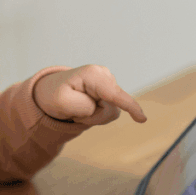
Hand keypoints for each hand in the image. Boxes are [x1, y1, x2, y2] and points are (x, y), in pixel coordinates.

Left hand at [33, 65, 147, 125]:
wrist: (52, 92)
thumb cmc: (54, 95)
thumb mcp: (61, 102)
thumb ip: (82, 106)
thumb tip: (99, 108)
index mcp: (92, 75)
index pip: (114, 94)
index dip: (129, 106)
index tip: (142, 119)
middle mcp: (104, 75)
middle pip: (112, 108)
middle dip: (94, 117)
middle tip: (75, 115)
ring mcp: (109, 82)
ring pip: (112, 111)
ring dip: (95, 117)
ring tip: (78, 111)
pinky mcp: (110, 90)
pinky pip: (111, 111)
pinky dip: (97, 115)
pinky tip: (86, 109)